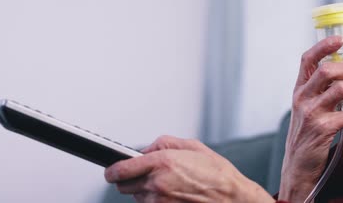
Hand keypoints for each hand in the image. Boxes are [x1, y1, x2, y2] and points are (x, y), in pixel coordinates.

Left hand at [105, 135, 274, 202]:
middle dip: (129, 178)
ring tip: (166, 183)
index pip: (120, 169)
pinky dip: (154, 199)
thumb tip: (146, 149)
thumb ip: (164, 144)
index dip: (112, 169)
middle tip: (143, 173)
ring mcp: (159, 201)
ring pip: (136, 196)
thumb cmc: (216, 173)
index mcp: (162, 163)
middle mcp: (157, 183)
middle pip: (123, 185)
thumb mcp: (192, 146)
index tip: (111, 169)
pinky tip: (171, 193)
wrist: (230, 197)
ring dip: (144, 189)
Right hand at [278, 36, 342, 201]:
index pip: (307, 60)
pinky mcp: (323, 130)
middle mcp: (303, 98)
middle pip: (326, 71)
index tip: (340, 40)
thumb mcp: (307, 107)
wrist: (298, 165)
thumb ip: (320, 89)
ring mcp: (311, 114)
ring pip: (340, 89)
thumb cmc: (306, 133)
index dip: (323, 47)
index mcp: (299, 90)